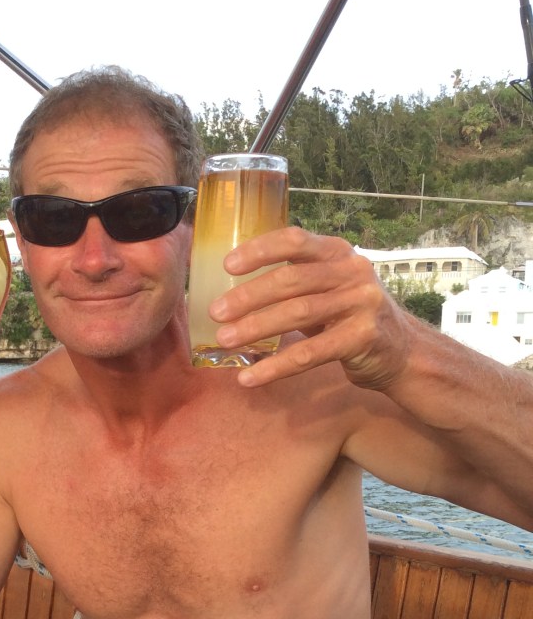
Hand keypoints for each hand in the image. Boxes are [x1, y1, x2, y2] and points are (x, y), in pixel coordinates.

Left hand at [208, 228, 417, 390]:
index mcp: (338, 252)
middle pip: (291, 280)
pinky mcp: (362, 339)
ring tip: (225, 340)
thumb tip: (232, 290)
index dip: (260, 250)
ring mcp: (360, 304)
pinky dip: (275, 367)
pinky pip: (309, 354)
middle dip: (248, 297)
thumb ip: (295, 281)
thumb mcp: (329, 288)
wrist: (403, 352)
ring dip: (255, 328)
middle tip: (215, 312)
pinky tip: (250, 377)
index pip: (295, 241)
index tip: (227, 265)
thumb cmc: (351, 317)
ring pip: (298, 314)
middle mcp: (352, 272)